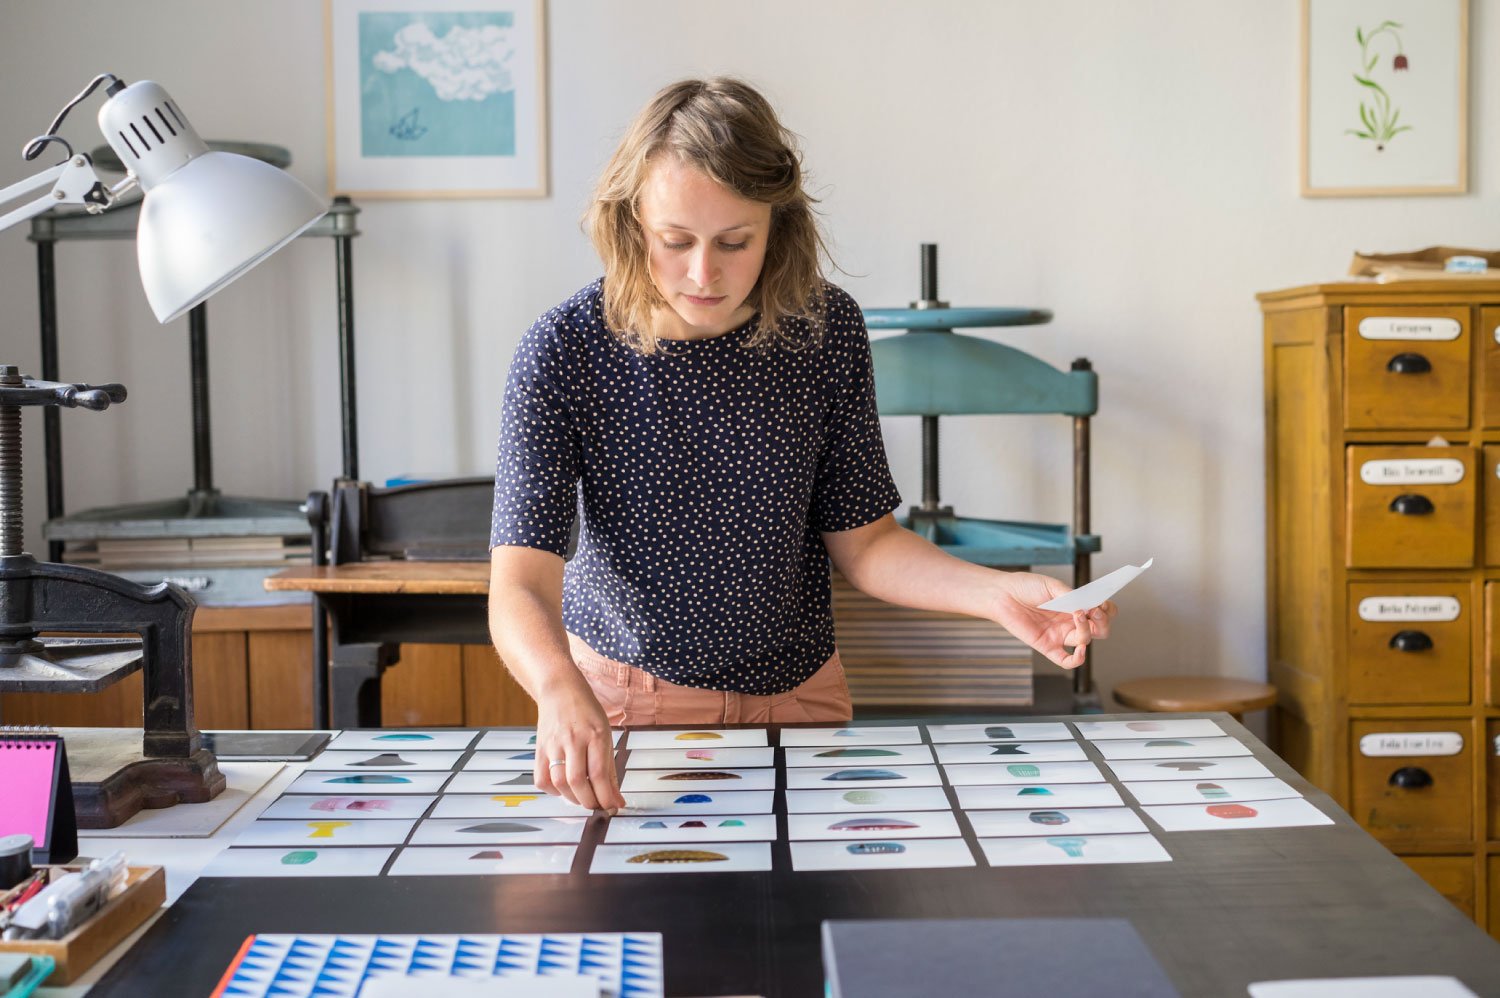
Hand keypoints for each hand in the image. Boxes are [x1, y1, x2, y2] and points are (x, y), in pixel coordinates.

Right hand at [534, 678, 624, 812]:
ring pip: (559, 782)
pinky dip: (553, 791)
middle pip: (577, 781)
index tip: (613, 806)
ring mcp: (554, 744)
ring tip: (582, 799)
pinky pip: (541, 778)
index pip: (599, 774)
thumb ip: (610, 769)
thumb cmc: (586, 711)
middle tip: (597, 806)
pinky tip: (563, 789)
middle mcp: (573, 739)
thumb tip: (616, 798)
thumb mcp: (606, 734)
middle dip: (589, 801)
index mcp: (595, 735)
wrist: (560, 690)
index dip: (606, 796)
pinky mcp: (540, 748)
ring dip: (572, 799)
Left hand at [988, 571, 1115, 669]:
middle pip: (1099, 630)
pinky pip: (1066, 661)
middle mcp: (1070, 622)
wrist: (1002, 594)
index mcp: (1074, 606)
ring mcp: (1059, 635)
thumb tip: (1091, 607)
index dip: (1108, 611)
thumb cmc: (1025, 587)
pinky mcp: (1047, 646)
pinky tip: (1080, 650)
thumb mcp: (1052, 586)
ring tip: (1077, 615)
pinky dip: (1077, 659)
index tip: (1102, 602)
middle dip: (1103, 622)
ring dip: (1086, 630)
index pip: (1101, 614)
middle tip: (1095, 611)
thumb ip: (1072, 597)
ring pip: (1085, 641)